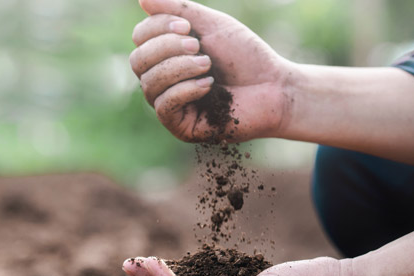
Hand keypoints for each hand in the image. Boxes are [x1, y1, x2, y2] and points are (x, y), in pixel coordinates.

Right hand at [130, 0, 294, 142]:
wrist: (275, 87)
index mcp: (167, 54)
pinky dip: (185, 90)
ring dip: (179, 68)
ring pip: (149, 83)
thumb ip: (178, 10)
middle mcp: (162, 79)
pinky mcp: (180, 126)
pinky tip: (209, 85)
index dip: (157, 28)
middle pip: (138, 61)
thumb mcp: (212, 25)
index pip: (140, 38)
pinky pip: (164, 106)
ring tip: (207, 65)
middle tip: (198, 46)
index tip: (187, 27)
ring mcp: (170, 104)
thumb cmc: (246, 56)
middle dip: (166, 48)